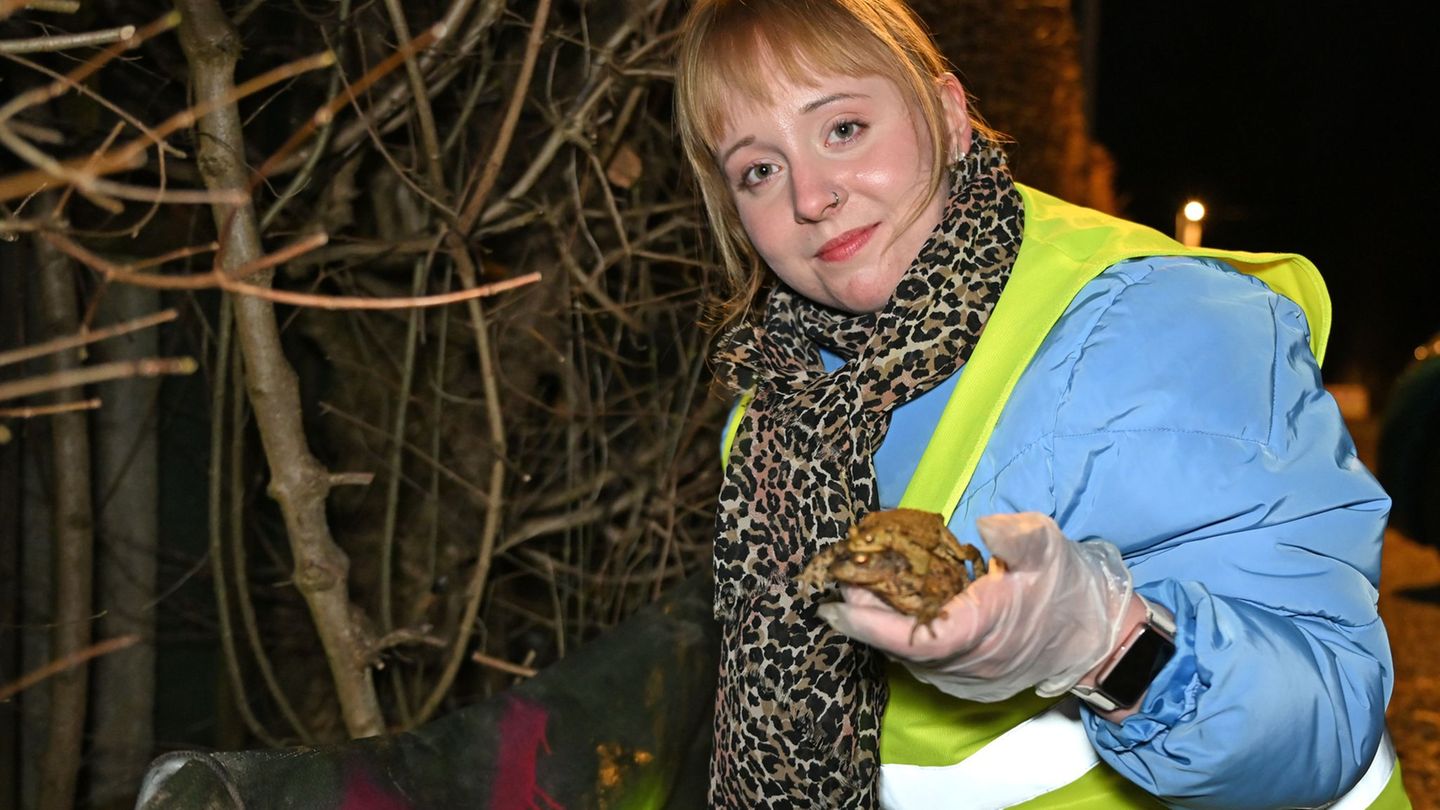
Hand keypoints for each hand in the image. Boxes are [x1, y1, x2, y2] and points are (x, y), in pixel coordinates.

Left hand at [816, 512, 1133, 702]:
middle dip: (863, 611)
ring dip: (879, 620)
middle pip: (896, 643)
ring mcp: (963, 677)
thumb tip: (987, 525)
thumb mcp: (1048, 550)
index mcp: (977, 633)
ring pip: (906, 652)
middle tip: (841, 574)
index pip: (908, 637)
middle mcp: (962, 665)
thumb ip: (1018, 536)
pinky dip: (902, 629)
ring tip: (859, 581)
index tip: (831, 605)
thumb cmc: (1069, 591)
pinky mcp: (965, 678)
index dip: (866, 622)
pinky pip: (921, 656)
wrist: (1098, 637)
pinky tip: (894, 601)